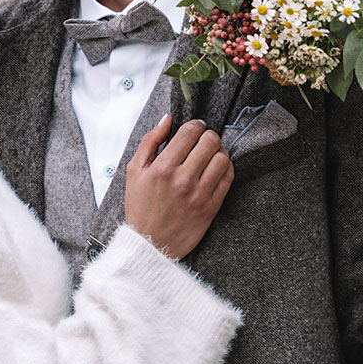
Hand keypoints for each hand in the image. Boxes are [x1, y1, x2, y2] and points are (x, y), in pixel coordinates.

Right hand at [122, 115, 232, 257]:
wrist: (149, 244)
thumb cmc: (140, 207)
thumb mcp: (134, 172)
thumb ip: (150, 142)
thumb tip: (167, 119)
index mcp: (162, 168)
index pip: (190, 132)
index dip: (196, 125)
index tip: (195, 128)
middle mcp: (182, 179)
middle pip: (210, 142)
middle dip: (208, 136)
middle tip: (203, 141)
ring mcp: (199, 194)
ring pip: (222, 158)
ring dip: (219, 151)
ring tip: (211, 155)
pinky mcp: (211, 207)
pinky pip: (228, 178)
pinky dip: (226, 168)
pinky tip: (216, 169)